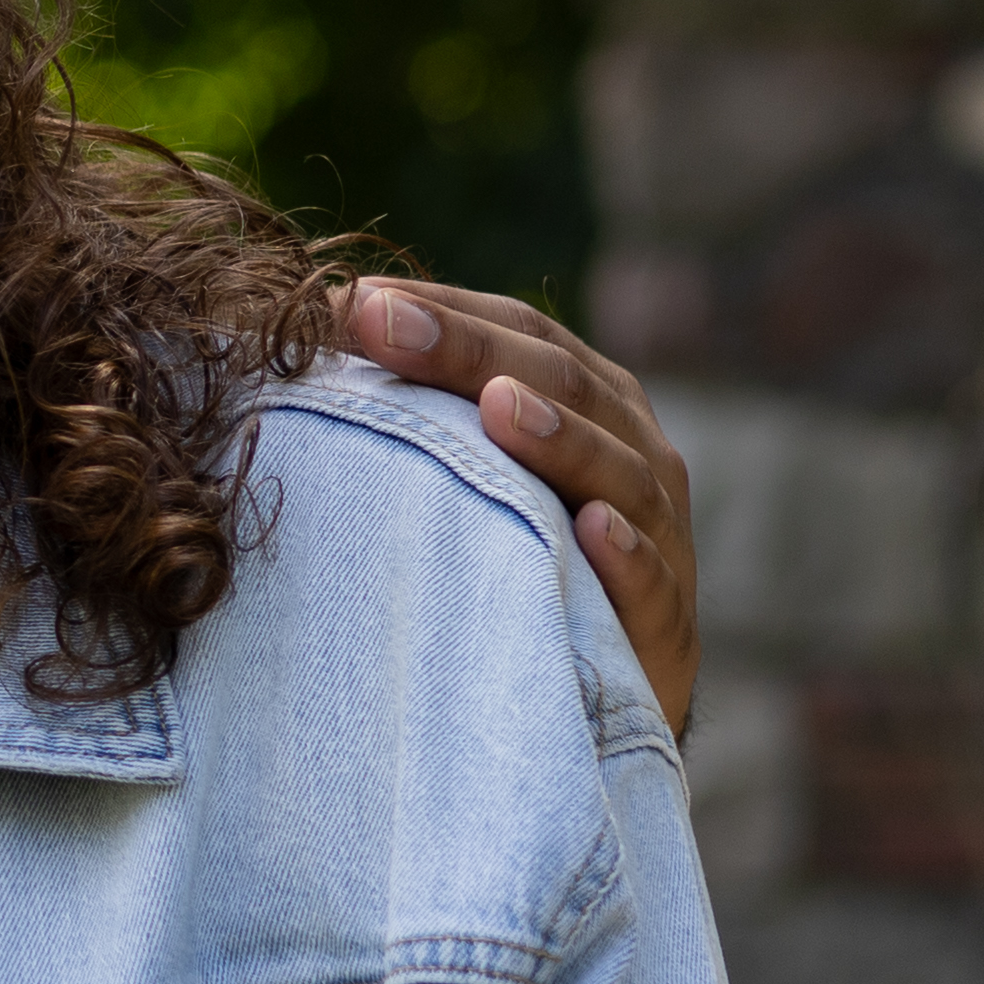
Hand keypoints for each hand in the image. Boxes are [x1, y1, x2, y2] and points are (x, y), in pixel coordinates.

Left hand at [333, 279, 700, 736]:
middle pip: (560, 382)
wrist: (598, 682)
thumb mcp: (476, 470)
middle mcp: (634, 448)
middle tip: (388, 325)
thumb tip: (317, 319)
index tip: (352, 300)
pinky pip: (654, 585)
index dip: (444, 309)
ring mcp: (659, 532)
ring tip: (499, 408)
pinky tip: (591, 529)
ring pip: (619, 472)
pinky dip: (627, 554)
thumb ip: (423, 404)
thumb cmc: (518, 553)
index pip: (520, 331)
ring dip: (559, 437)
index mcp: (589, 398)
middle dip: (472, 351)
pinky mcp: (667, 625)